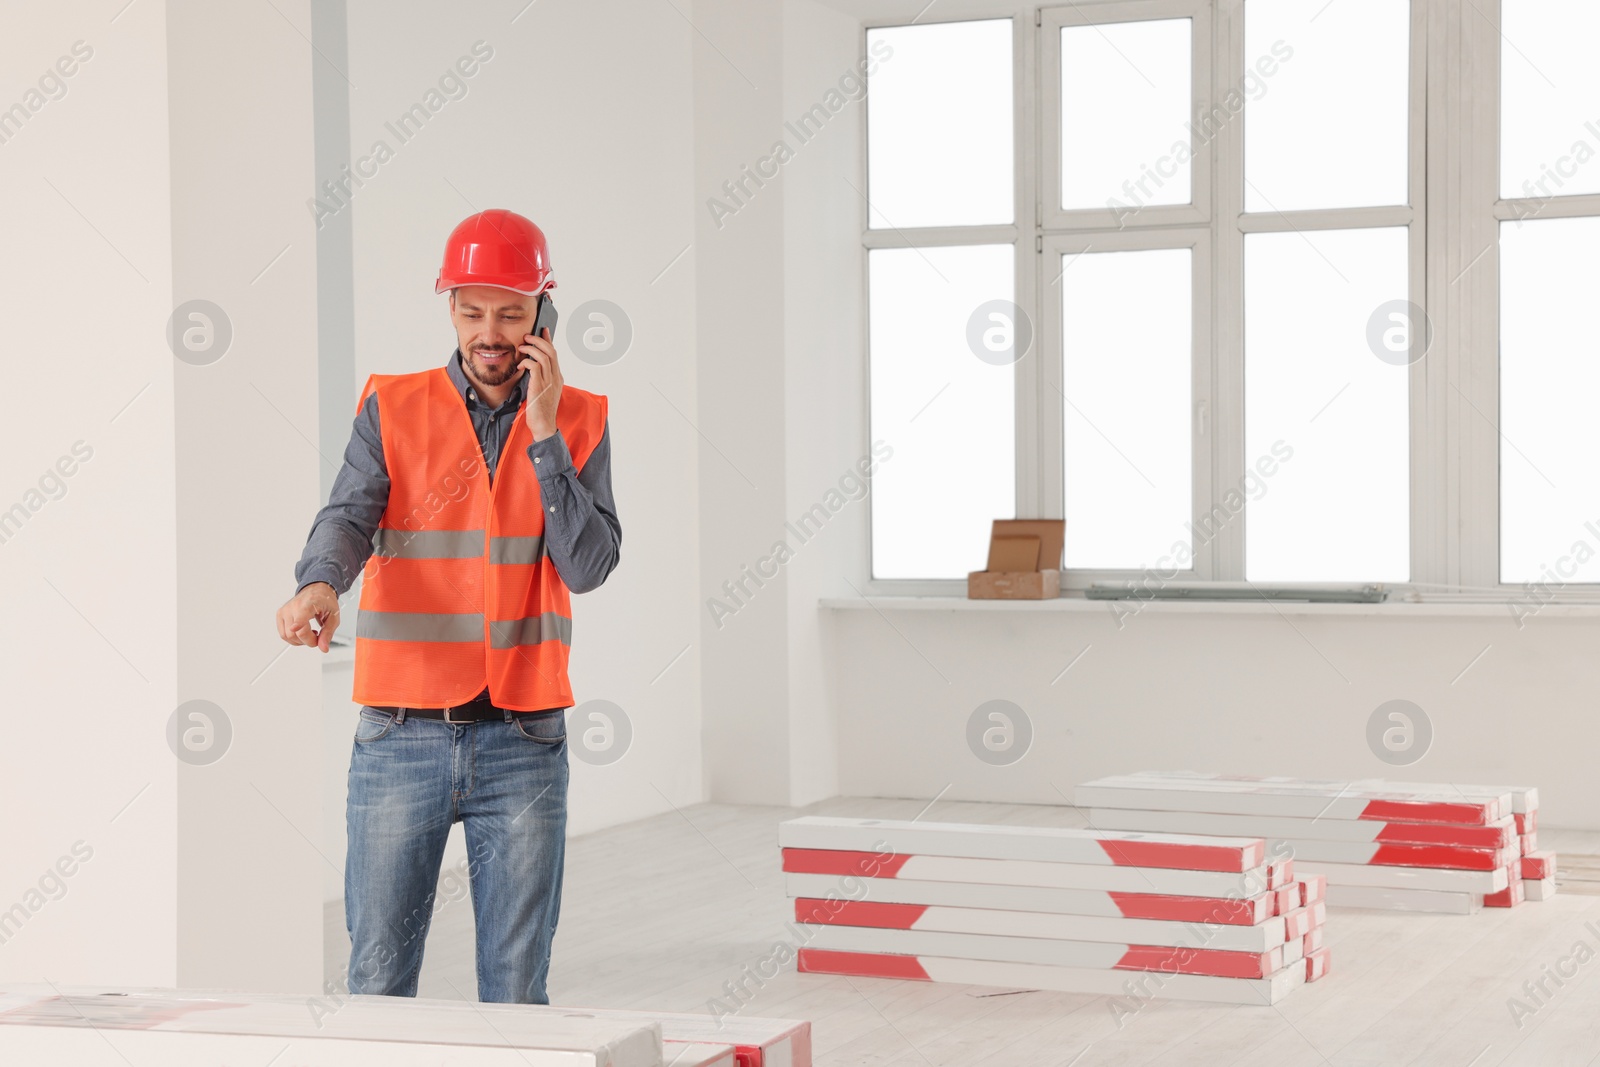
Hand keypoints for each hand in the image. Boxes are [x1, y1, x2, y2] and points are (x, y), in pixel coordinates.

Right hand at [277, 582, 340, 652]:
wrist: (316, 589)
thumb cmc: (325, 601)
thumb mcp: (334, 617)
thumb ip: (328, 633)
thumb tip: (323, 648)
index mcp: (308, 604)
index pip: (300, 617)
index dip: (298, 626)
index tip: (295, 628)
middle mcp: (293, 606)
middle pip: (294, 633)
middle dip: (307, 641)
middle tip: (317, 636)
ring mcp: (284, 610)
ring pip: (286, 636)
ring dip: (299, 641)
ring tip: (310, 633)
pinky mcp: (280, 614)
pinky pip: (283, 634)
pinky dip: (293, 638)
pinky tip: (302, 632)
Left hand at [518, 326, 562, 441]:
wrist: (544, 425)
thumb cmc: (541, 410)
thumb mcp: (544, 391)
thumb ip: (541, 378)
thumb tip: (531, 367)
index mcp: (557, 377)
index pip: (555, 354)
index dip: (549, 340)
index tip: (543, 330)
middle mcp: (555, 377)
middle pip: (551, 351)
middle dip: (539, 340)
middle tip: (528, 336)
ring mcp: (549, 381)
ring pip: (543, 356)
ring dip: (531, 349)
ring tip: (521, 348)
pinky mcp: (540, 386)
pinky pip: (534, 366)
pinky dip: (526, 362)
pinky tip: (520, 365)